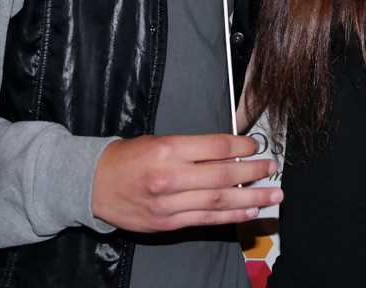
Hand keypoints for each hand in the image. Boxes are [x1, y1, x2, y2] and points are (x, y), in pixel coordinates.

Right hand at [91, 134, 281, 231]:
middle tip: (272, 168)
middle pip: (223, 175)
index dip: (240, 145)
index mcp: (167, 150)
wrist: (92, 185)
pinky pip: (206, 220)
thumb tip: (228, 151)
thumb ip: (190, 147)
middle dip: (253, 172)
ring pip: (219, 201)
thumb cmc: (126, 158)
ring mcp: (169, 204)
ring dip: (251, 198)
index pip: (215, 147)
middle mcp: (170, 177)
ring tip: (273, 194)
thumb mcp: (156, 141)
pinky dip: (231, 216)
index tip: (255, 144)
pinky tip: (250, 211)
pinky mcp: (167, 224)